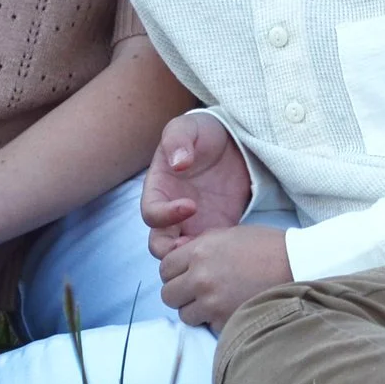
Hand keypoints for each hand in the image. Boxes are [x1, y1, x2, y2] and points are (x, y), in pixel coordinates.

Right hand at [142, 113, 252, 259]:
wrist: (233, 138)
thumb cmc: (203, 131)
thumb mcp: (188, 127)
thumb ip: (178, 140)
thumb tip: (178, 162)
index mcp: (159, 189)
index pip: (151, 214)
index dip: (165, 215)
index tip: (190, 205)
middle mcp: (171, 211)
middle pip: (160, 245)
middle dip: (173, 251)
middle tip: (196, 245)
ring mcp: (193, 223)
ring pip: (182, 254)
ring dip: (193, 256)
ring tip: (215, 247)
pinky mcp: (216, 227)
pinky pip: (210, 250)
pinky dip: (217, 253)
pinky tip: (231, 242)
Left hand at [158, 223, 290, 329]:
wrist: (299, 265)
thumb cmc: (269, 247)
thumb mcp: (230, 234)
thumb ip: (202, 246)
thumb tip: (183, 258)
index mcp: (200, 251)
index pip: (165, 268)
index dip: (174, 272)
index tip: (185, 274)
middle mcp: (201, 277)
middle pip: (168, 294)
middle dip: (181, 293)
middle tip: (198, 291)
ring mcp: (212, 302)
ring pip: (184, 315)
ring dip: (196, 310)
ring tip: (216, 302)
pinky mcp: (224, 322)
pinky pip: (207, 326)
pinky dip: (215, 321)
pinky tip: (232, 309)